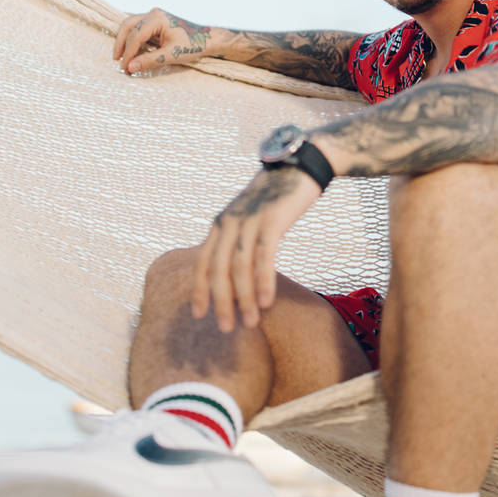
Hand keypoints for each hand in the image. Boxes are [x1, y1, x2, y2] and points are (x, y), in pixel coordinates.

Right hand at [114, 7, 209, 75]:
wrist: (206, 39)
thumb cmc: (192, 46)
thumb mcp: (171, 55)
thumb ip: (150, 61)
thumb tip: (130, 67)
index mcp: (158, 18)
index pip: (136, 36)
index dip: (128, 53)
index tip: (124, 67)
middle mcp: (153, 13)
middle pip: (128, 26)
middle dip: (121, 44)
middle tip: (117, 61)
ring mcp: (153, 15)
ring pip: (130, 24)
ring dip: (124, 40)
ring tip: (120, 57)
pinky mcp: (154, 20)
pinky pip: (137, 26)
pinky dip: (131, 37)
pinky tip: (129, 50)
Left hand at [191, 166, 321, 332]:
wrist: (298, 167)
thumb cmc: (275, 198)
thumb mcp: (248, 219)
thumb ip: (237, 242)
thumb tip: (234, 274)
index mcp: (220, 224)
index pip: (202, 263)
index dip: (200, 291)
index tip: (199, 315)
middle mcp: (229, 222)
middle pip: (218, 270)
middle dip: (221, 302)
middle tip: (226, 329)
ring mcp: (249, 221)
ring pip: (239, 267)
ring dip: (244, 299)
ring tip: (251, 322)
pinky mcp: (272, 220)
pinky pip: (263, 257)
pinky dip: (263, 282)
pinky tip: (266, 302)